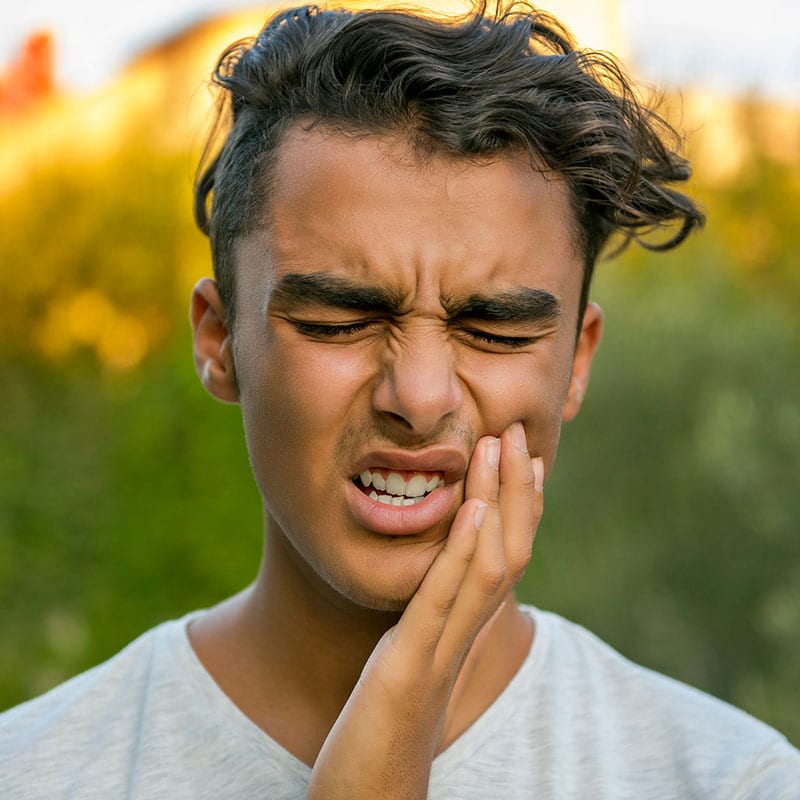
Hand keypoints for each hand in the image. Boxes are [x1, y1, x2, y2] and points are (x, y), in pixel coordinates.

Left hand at [306, 422, 543, 799]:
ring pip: (488, 567)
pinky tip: (473, 511)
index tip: (527, 457)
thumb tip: (432, 588)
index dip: (521, 507)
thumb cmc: (384, 733)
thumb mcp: (408, 663)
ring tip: (500, 448)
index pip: (505, 558)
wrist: (371, 796)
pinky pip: (443, 602)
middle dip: (517, 489)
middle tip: (519, 432)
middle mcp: (463, 638)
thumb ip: (425, 625)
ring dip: (498, 503)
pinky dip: (464, 552)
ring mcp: (441, 651)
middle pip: (510, 551)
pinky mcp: (409, 666)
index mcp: (460, 632)